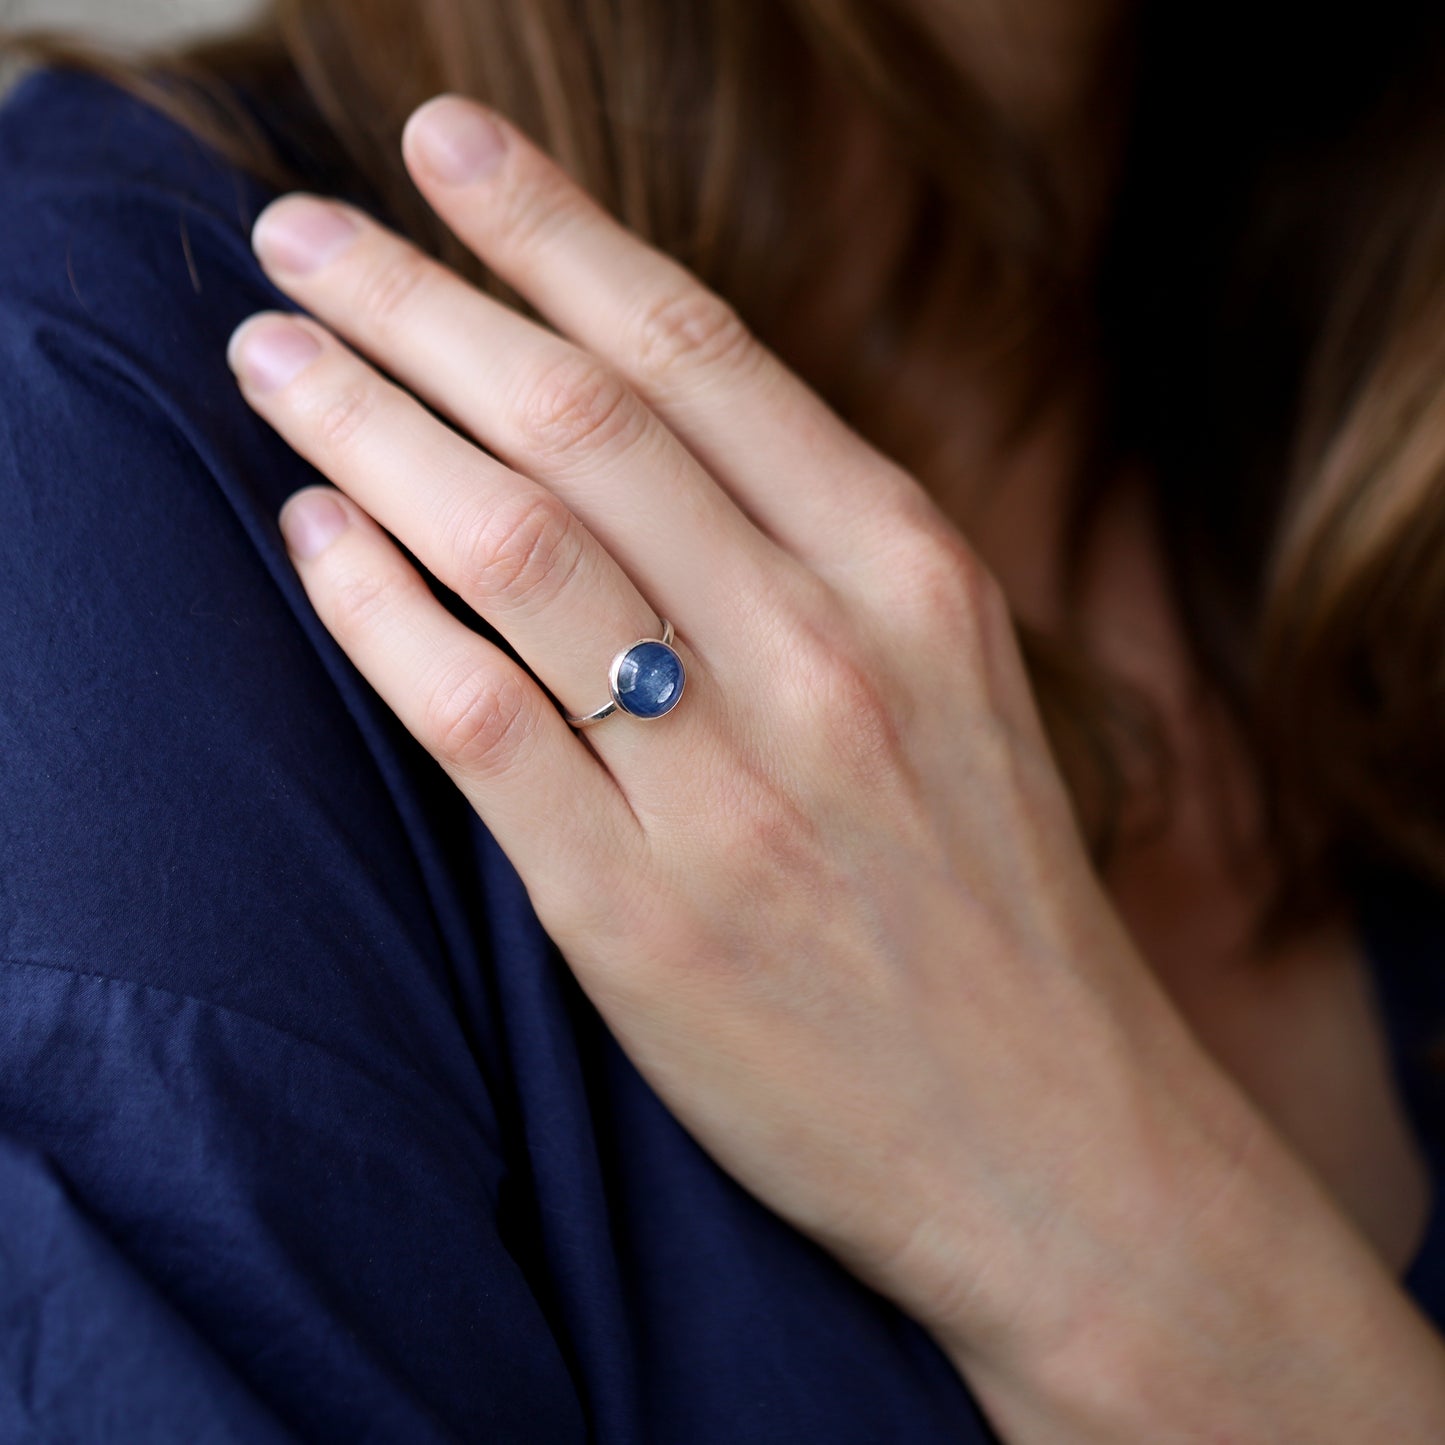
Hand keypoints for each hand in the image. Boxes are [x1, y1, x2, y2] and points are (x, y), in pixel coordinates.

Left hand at [228, 94, 1262, 1384]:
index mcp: (915, 576)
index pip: (702, 351)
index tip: (446, 146)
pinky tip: (309, 531)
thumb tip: (634, 426)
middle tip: (298, 230)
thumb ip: (813, 554)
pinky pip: (473, 718)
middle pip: (582, 420)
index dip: (555, 229)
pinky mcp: (642, 918)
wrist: (1051, 1144)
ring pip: (513, 545)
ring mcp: (735, 788)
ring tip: (266, 352)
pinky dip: (373, 609)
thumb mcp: (952, 685)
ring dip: (364, 424)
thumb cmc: (987, 903)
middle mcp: (829, 656)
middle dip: (418, 298)